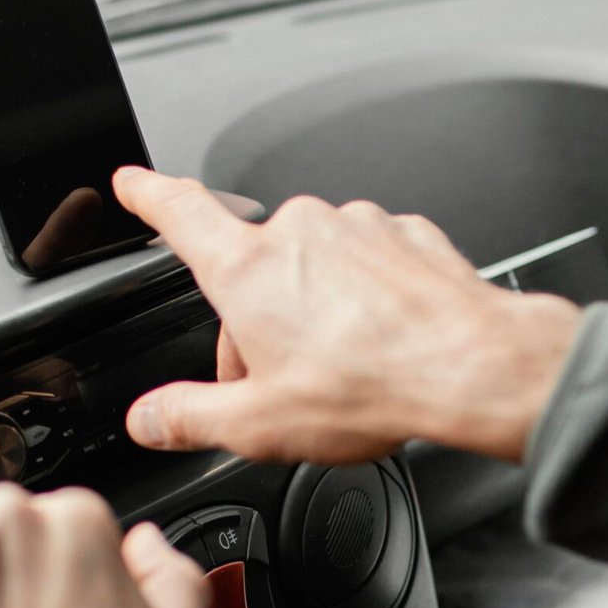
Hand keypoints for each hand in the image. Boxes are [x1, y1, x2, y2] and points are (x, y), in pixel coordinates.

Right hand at [112, 168, 582, 463]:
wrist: (473, 368)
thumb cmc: (374, 387)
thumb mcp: (259, 425)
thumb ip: (190, 418)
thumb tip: (149, 419)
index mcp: (248, 269)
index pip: (178, 211)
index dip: (148, 194)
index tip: (134, 183)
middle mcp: (300, 230)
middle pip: (254, 268)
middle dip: (258, 322)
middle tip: (281, 383)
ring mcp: (357, 226)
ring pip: (315, 268)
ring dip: (316, 311)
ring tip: (344, 370)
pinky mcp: (404, 234)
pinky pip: (369, 265)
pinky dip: (367, 300)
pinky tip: (383, 345)